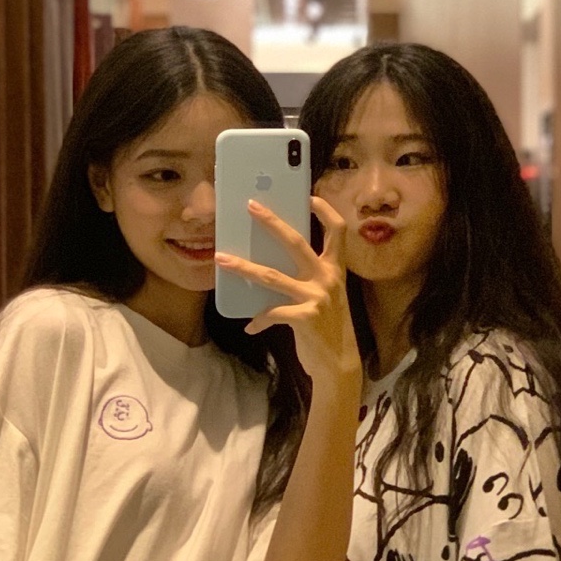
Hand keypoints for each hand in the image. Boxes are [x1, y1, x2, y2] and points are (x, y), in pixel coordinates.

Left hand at [215, 198, 359, 393]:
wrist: (339, 363)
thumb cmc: (328, 326)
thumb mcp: (325, 295)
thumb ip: (308, 277)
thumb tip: (272, 261)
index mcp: (335, 269)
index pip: (338, 231)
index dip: (325, 212)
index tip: (310, 197)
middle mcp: (327, 278)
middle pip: (296, 242)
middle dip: (271, 222)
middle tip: (250, 206)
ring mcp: (317, 297)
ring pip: (271, 276)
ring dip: (243, 267)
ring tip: (221, 259)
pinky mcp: (305, 317)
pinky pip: (272, 313)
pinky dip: (258, 320)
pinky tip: (250, 326)